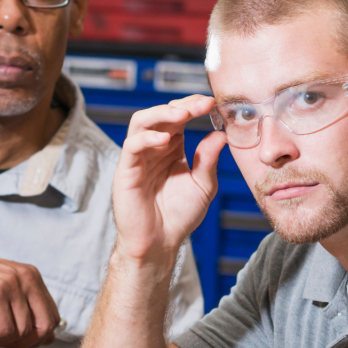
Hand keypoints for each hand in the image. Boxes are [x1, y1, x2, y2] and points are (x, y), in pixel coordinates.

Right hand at [0, 236, 59, 347]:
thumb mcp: (3, 291)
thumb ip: (25, 309)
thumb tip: (48, 339)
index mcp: (32, 275)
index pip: (53, 316)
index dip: (40, 338)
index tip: (19, 344)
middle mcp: (26, 277)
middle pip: (46, 326)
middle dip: (28, 344)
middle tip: (7, 346)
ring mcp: (10, 285)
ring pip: (23, 332)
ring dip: (4, 341)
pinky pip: (4, 331)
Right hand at [113, 94, 225, 261]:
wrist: (161, 243)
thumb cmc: (179, 217)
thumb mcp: (203, 185)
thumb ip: (208, 160)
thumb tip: (221, 135)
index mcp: (171, 149)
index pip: (178, 118)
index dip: (194, 107)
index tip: (213, 104)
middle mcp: (153, 149)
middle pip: (161, 114)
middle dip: (182, 106)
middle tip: (202, 105)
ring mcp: (138, 158)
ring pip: (141, 122)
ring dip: (162, 113)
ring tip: (183, 114)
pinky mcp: (125, 171)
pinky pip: (131, 146)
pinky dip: (147, 138)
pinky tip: (165, 141)